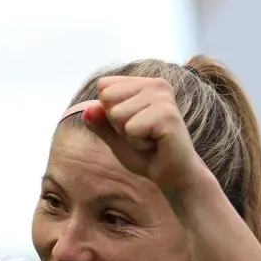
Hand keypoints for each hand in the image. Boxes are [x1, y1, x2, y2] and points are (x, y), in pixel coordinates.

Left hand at [82, 76, 206, 196]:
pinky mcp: (166, 115)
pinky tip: (156, 145)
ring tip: (150, 140)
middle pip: (108, 99)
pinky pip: (130, 129)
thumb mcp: (117, 138)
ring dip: (129, 136)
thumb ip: (100, 123)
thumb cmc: (147, 156)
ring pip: (117, 114)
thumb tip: (87, 110)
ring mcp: (162, 98)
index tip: (134, 127)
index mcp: (144, 83)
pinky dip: (138, 144)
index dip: (110, 114)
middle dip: (118, 125)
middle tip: (142, 136)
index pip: (104, 86)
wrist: (174, 177)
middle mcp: (156, 84)